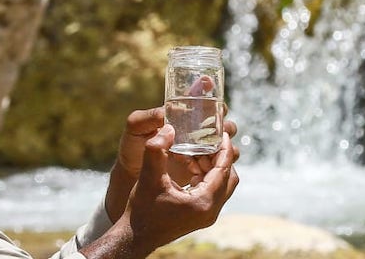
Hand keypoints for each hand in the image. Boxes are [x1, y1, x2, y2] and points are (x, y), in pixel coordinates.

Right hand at [105, 106, 237, 222]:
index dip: (224, 149)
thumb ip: (157, 150)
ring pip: (221, 184)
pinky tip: (187, 166)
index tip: (222, 133)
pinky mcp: (200, 216)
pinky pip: (211, 191)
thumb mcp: (148, 176)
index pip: (224, 170)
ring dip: (210, 167)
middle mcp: (210, 211)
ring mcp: (207, 215)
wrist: (135, 237)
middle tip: (204, 142)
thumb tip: (168, 128)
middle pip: (228, 178)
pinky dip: (204, 176)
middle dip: (219, 157)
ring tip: (192, 153)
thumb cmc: (141, 210)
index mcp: (203, 202)